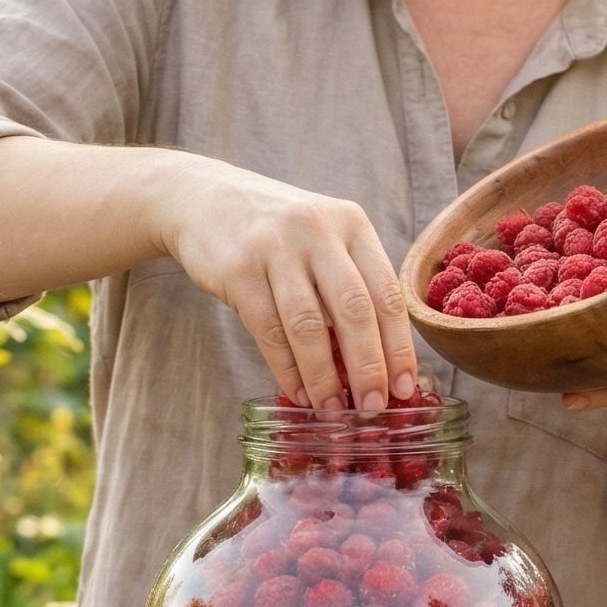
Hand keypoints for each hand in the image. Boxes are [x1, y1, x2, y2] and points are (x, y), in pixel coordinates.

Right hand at [154, 159, 418, 410]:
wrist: (202, 198)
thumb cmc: (274, 231)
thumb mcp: (322, 239)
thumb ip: (349, 286)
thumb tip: (376, 363)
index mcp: (351, 225)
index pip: (387, 292)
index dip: (399, 345)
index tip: (404, 387)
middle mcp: (318, 231)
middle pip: (355, 310)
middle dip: (368, 367)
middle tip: (374, 407)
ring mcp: (276, 248)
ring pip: (310, 326)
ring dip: (325, 376)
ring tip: (333, 408)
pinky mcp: (239, 269)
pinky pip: (269, 331)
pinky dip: (287, 369)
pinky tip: (298, 391)